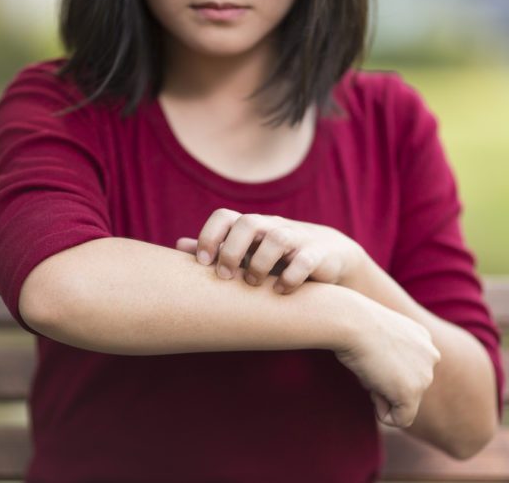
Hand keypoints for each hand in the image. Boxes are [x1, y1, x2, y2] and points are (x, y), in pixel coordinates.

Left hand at [175, 208, 365, 293]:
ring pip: (278, 238)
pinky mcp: (318, 254)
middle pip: (248, 223)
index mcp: (251, 226)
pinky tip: (280, 291)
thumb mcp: (247, 252)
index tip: (202, 263)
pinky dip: (291, 277)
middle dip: (232, 250)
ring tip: (253, 284)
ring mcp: (297, 238)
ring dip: (261, 263)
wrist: (329, 256)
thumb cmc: (277, 257)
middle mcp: (272, 227)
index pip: (224, 217)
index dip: (210, 236)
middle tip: (225, 277)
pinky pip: (305, 260)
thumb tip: (179, 245)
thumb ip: (216, 249)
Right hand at [335, 299, 440, 428]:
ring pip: (403, 402)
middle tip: (369, 362)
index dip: (384, 369)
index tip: (372, 352)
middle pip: (407, 387)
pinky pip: (400, 419)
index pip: (408, 370)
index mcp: (423, 339)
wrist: (352, 321)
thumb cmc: (354, 323)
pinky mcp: (412, 393)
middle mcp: (431, 356)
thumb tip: (383, 375)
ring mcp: (424, 376)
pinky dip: (383, 413)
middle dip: (385, 384)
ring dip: (382, 394)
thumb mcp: (378, 333)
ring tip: (370, 369)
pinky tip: (373, 386)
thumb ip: (390, 352)